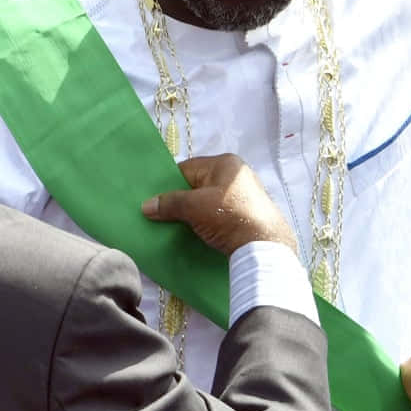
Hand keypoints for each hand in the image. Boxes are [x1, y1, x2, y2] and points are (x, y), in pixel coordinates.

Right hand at [141, 154, 296, 254]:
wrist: (263, 246)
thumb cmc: (229, 216)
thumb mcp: (195, 206)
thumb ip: (170, 203)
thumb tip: (147, 206)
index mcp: (225, 164)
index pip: (188, 168)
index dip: (169, 183)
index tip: (153, 199)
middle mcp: (236, 174)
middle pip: (197, 185)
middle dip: (180, 200)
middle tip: (160, 214)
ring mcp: (243, 195)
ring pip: (207, 202)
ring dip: (192, 213)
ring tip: (174, 226)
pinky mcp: (246, 214)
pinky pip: (218, 214)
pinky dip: (205, 222)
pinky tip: (195, 233)